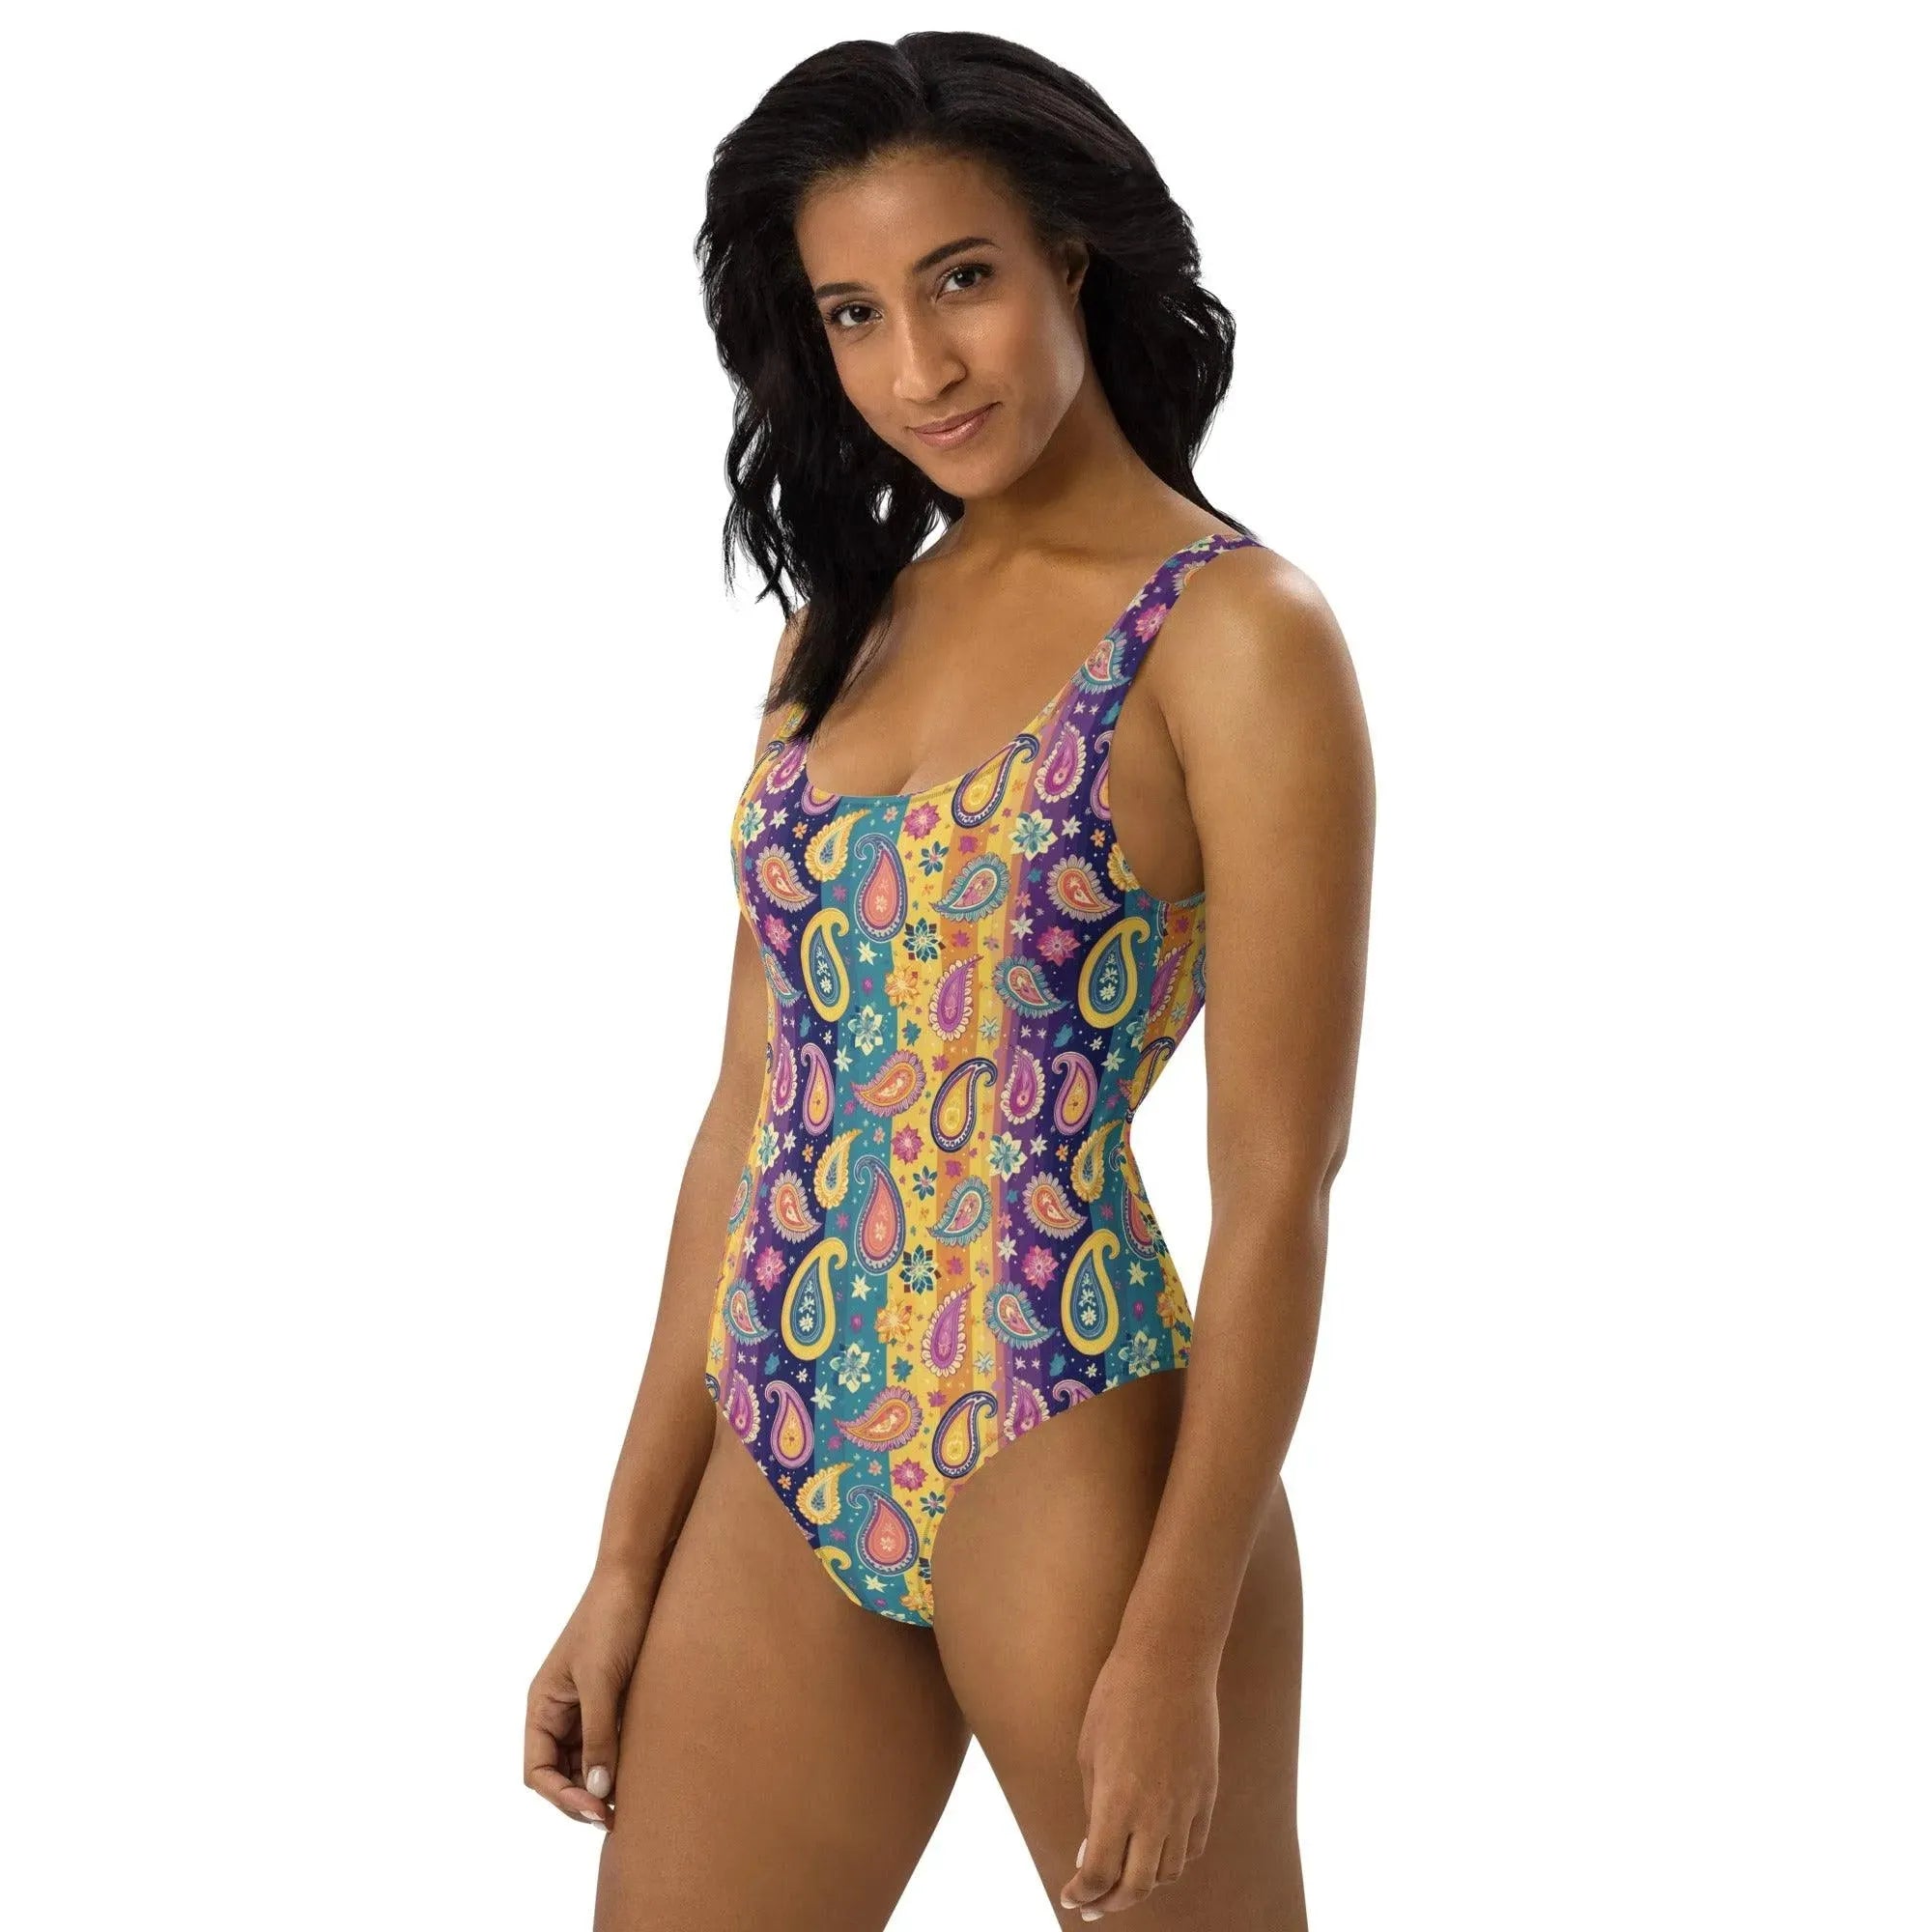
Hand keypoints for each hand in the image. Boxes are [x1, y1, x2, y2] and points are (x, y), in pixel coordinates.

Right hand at [524, 1562, 658, 1830]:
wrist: (638, 1576)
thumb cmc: (611, 1621)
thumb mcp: (602, 1681)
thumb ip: (599, 1736)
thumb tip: (599, 1791)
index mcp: (542, 1706)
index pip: (538, 1771)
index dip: (562, 1797)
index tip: (597, 1808)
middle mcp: (558, 1711)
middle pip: (561, 1773)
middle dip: (583, 1797)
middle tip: (617, 1815)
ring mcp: (585, 1706)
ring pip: (586, 1762)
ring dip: (601, 1783)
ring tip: (630, 1800)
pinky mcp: (612, 1699)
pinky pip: (608, 1742)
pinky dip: (618, 1761)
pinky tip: (639, 1773)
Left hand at [1057, 1635, 1218, 1917]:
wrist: (1169, 1662)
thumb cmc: (1117, 1699)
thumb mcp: (1089, 1753)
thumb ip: (1094, 1807)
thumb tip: (1093, 1848)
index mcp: (1116, 1802)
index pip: (1099, 1874)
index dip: (1081, 1893)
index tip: (1070, 1897)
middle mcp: (1155, 1813)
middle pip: (1136, 1886)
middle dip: (1110, 1903)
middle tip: (1091, 1904)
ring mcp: (1187, 1805)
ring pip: (1169, 1872)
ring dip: (1143, 1882)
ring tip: (1123, 1877)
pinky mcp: (1207, 1793)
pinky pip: (1193, 1845)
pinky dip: (1173, 1860)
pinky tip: (1156, 1852)